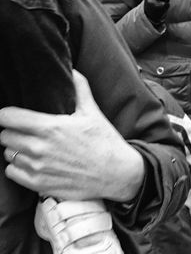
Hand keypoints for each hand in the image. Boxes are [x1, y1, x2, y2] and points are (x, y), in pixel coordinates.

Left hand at [0, 70, 145, 201]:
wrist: (117, 174)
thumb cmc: (105, 142)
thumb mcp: (93, 113)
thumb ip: (80, 89)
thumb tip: (73, 70)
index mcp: (51, 127)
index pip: (9, 117)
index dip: (5, 114)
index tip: (9, 114)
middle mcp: (40, 148)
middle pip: (5, 136)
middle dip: (12, 131)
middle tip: (25, 130)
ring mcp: (38, 167)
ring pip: (7, 154)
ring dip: (15, 149)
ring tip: (30, 146)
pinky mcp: (39, 184)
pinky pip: (12, 172)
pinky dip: (18, 166)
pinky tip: (32, 162)